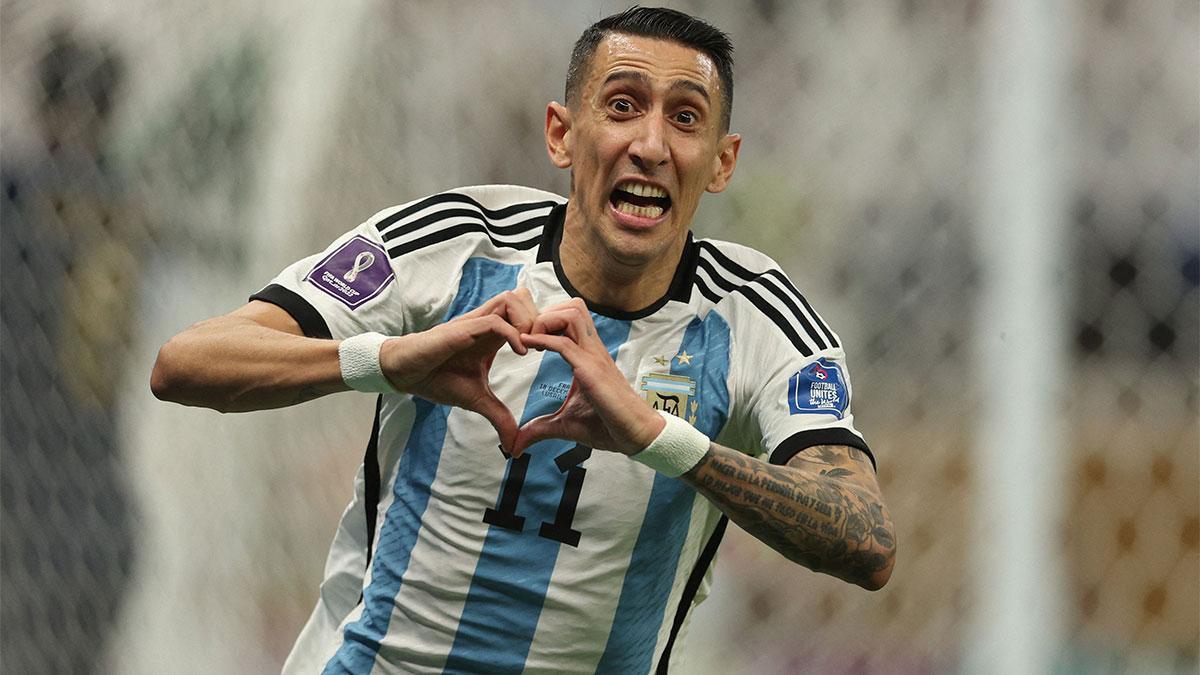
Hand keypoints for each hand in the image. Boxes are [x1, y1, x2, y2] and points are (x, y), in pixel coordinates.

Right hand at [380, 288, 537, 452]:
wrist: (407, 374)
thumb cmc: (438, 378)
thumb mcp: (476, 400)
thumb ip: (498, 416)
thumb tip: (513, 445)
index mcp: (494, 334)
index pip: (527, 312)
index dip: (543, 326)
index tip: (552, 350)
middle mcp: (487, 322)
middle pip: (525, 297)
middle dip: (542, 318)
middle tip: (546, 345)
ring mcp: (475, 322)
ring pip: (512, 299)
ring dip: (528, 321)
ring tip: (532, 347)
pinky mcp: (462, 328)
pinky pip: (495, 320)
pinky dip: (512, 333)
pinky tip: (521, 353)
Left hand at [513, 298, 664, 456]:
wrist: (634, 435)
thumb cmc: (606, 426)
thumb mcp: (565, 425)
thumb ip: (539, 428)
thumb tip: (516, 445)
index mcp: (588, 355)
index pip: (569, 318)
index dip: (546, 321)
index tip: (527, 340)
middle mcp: (592, 349)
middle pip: (572, 306)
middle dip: (545, 313)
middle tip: (528, 336)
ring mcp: (593, 356)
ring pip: (571, 314)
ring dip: (545, 321)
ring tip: (530, 340)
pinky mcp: (591, 370)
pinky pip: (564, 343)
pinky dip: (542, 339)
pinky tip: (527, 346)